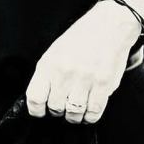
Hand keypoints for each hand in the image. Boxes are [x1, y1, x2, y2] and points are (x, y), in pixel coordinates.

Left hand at [25, 0, 140, 123]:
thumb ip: (47, 74)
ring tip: (76, 109)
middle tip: (63, 105)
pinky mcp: (103, 84)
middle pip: (55, 108)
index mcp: (48, 64)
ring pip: (74, 113)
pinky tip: (88, 110)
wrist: (108, 27)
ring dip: (74, 116)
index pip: (35, 98)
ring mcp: (84, 79)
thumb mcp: (54, 52)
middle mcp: (64, 72)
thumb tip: (41, 99)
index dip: (36, 110)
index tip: (41, 112)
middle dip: (57, 111)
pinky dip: (90, 116)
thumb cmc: (80, 39)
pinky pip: (94, 112)